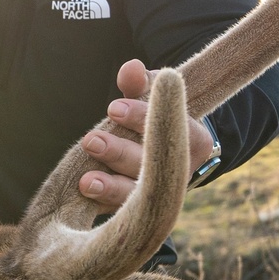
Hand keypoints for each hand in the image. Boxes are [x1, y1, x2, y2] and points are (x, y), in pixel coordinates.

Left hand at [76, 60, 218, 208]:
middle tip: (91, 140)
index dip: (140, 118)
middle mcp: (179, 171)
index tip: (113, 107)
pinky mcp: (139, 210)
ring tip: (86, 181)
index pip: (170, 129)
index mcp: (193, 140)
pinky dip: (103, 202)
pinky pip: (121, 211)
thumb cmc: (151, 117)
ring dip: (110, 187)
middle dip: (119, 153)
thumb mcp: (149, 96)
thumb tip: (131, 68)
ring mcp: (160, 194)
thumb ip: (140, 84)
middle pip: (151, 164)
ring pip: (138, 194)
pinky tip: (85, 195)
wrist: (154, 148)